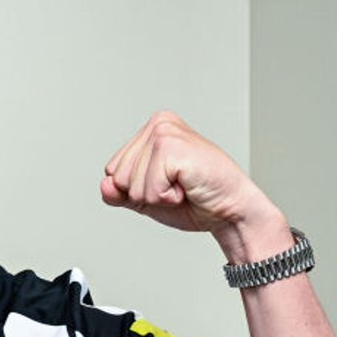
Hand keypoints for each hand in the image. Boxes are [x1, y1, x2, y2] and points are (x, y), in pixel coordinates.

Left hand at [100, 111, 275, 235]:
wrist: (231, 211)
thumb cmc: (196, 201)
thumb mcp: (147, 198)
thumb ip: (120, 193)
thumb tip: (105, 185)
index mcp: (151, 130)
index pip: (113, 170)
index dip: (136, 190)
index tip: (167, 184)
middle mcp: (158, 124)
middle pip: (118, 176)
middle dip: (145, 193)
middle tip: (177, 187)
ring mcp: (165, 132)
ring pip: (131, 184)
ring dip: (157, 196)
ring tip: (183, 186)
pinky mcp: (172, 148)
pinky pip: (147, 189)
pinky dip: (166, 198)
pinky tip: (187, 187)